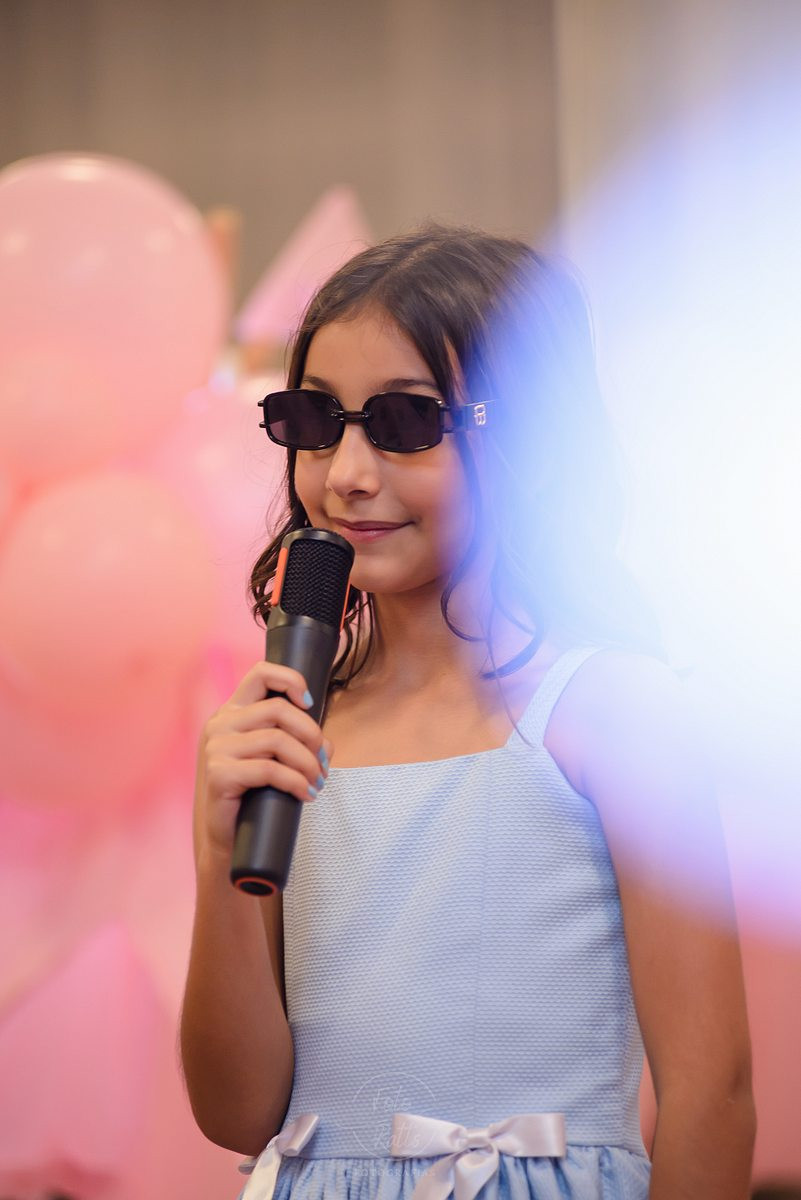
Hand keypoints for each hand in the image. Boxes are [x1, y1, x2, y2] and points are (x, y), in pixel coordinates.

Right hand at [197, 662, 331, 858]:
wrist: (223, 840)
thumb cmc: (251, 797)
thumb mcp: (273, 761)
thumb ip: (297, 743)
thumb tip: (326, 744)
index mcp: (232, 713)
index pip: (260, 673)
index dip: (291, 680)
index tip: (310, 704)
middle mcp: (220, 724)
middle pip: (278, 709)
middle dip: (311, 734)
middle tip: (322, 762)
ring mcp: (216, 748)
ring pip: (278, 740)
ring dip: (308, 763)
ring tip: (317, 782)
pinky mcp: (219, 774)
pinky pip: (270, 770)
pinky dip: (296, 782)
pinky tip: (306, 795)